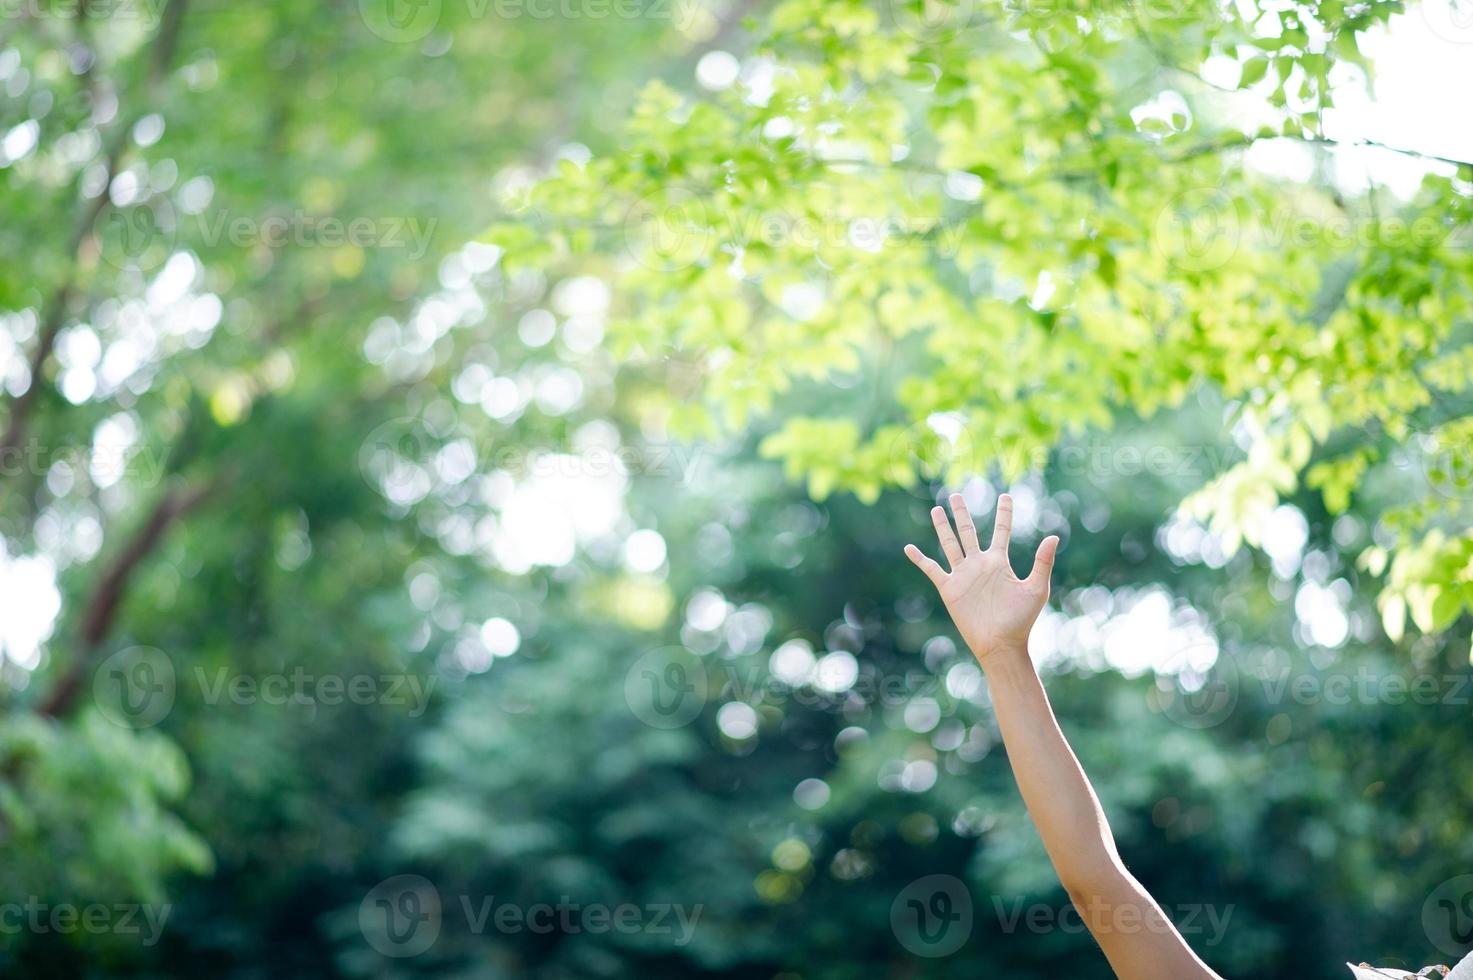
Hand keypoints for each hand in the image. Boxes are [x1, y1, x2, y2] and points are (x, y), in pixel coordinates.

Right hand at [905, 493, 1058, 661]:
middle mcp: (979, 564)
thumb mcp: (1036, 588)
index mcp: (999, 562)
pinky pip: (931, 569)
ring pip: (950, 544)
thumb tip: (1054, 536)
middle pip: (968, 532)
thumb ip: (1042, 562)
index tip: (1005, 496)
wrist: (1001, 643)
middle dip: (962, 514)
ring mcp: (963, 575)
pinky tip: (909, 548)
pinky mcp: (949, 588)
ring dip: (942, 527)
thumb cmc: (1022, 619)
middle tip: (956, 495)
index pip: (1001, 530)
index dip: (1004, 513)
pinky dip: (920, 559)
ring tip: (936, 510)